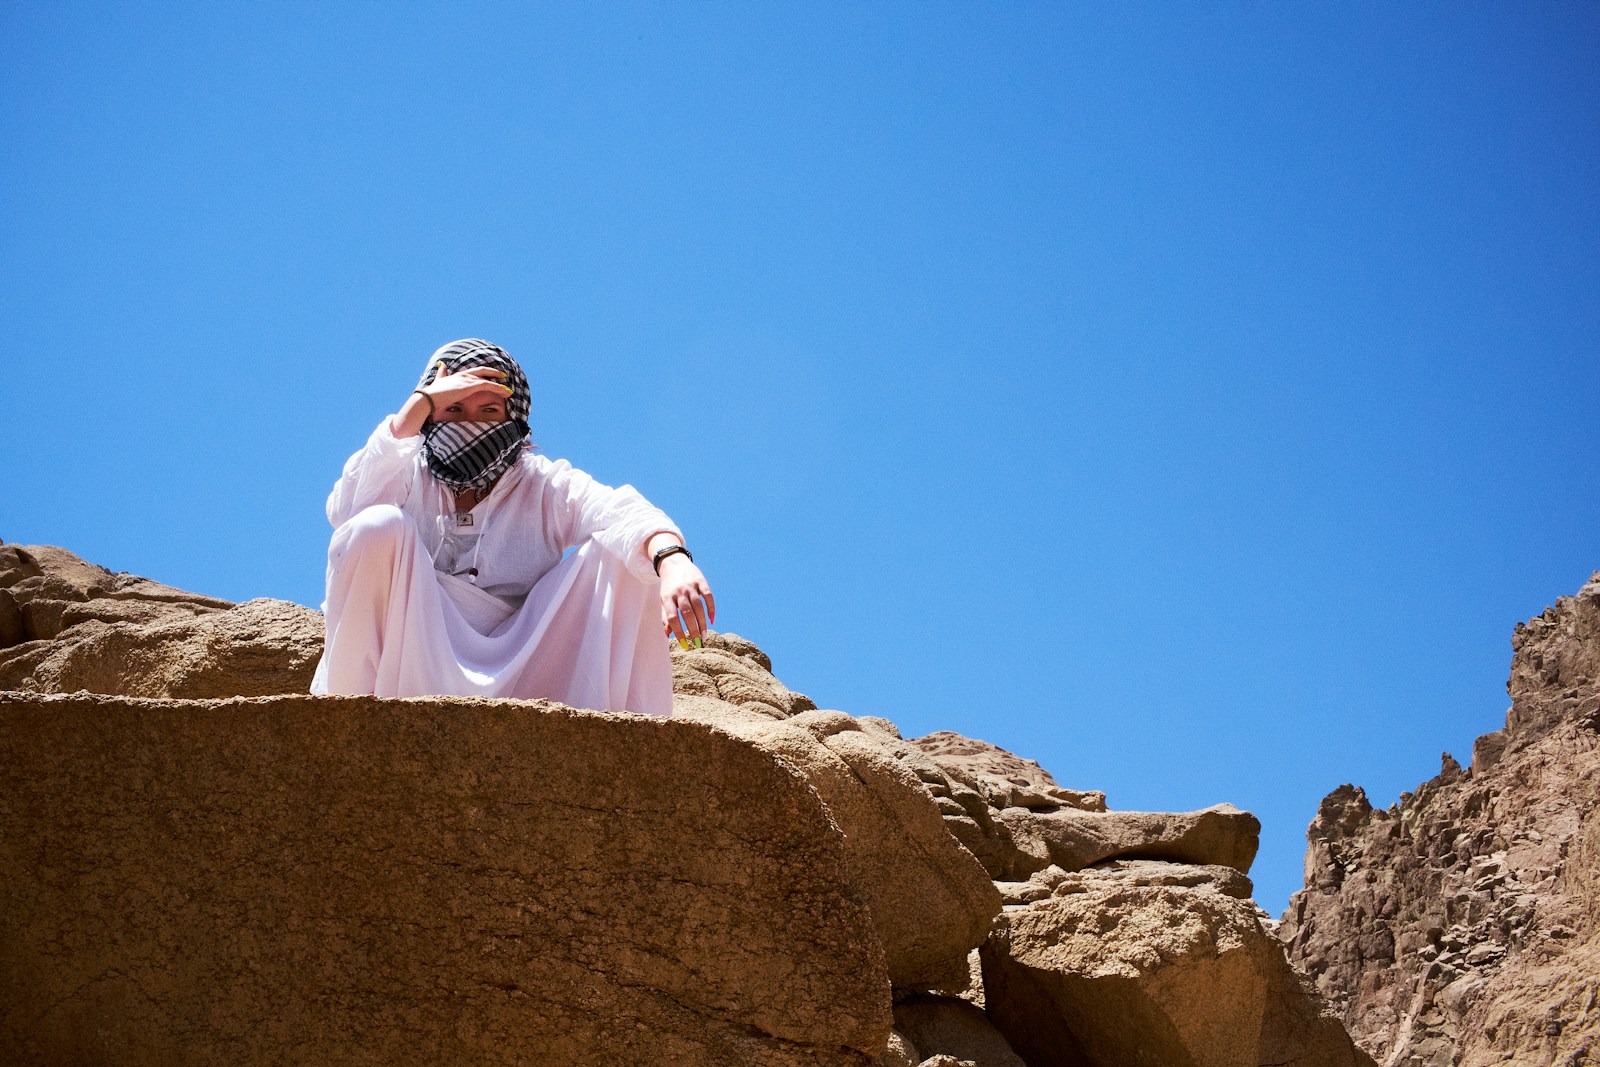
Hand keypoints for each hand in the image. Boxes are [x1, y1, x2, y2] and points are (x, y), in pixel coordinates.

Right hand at [392, 364, 512, 437]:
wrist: (428, 399)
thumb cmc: (432, 395)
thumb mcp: (438, 382)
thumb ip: (442, 374)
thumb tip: (442, 364)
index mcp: (456, 375)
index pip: (473, 372)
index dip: (484, 372)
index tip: (493, 374)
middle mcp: (463, 375)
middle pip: (482, 371)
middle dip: (494, 373)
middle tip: (504, 376)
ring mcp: (466, 380)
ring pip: (487, 379)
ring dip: (499, 385)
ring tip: (508, 391)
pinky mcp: (469, 386)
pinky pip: (488, 385)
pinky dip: (498, 388)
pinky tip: (505, 392)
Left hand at [659, 554, 714, 647]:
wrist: (673, 562)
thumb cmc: (668, 586)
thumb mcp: (663, 600)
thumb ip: (665, 616)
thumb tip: (668, 634)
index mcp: (667, 597)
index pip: (673, 618)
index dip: (678, 632)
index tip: (684, 644)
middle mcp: (679, 592)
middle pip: (687, 613)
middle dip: (693, 630)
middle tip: (698, 643)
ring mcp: (690, 586)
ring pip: (698, 607)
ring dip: (702, 623)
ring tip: (705, 636)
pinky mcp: (701, 581)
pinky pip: (708, 596)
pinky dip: (711, 608)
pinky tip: (712, 620)